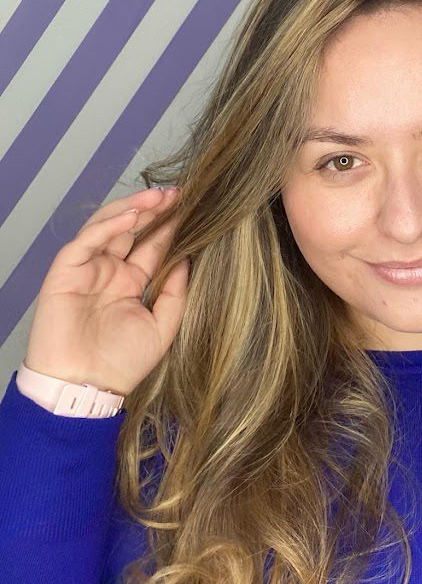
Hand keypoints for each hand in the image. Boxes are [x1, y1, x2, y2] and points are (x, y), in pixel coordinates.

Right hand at [24, 186, 189, 395]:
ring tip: (159, 196)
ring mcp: (88, 269)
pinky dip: (108, 225)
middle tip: (178, 194)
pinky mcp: (66, 271)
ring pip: (109, 226)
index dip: (170, 226)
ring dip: (133, 208)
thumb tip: (188, 259)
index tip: (193, 208)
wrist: (86, 389)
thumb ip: (176, 293)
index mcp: (131, 282)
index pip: (152, 246)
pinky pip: (87, 240)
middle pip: (132, 230)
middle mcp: (109, 271)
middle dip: (154, 209)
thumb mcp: (162, 327)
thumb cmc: (121, 364)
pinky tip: (132, 216)